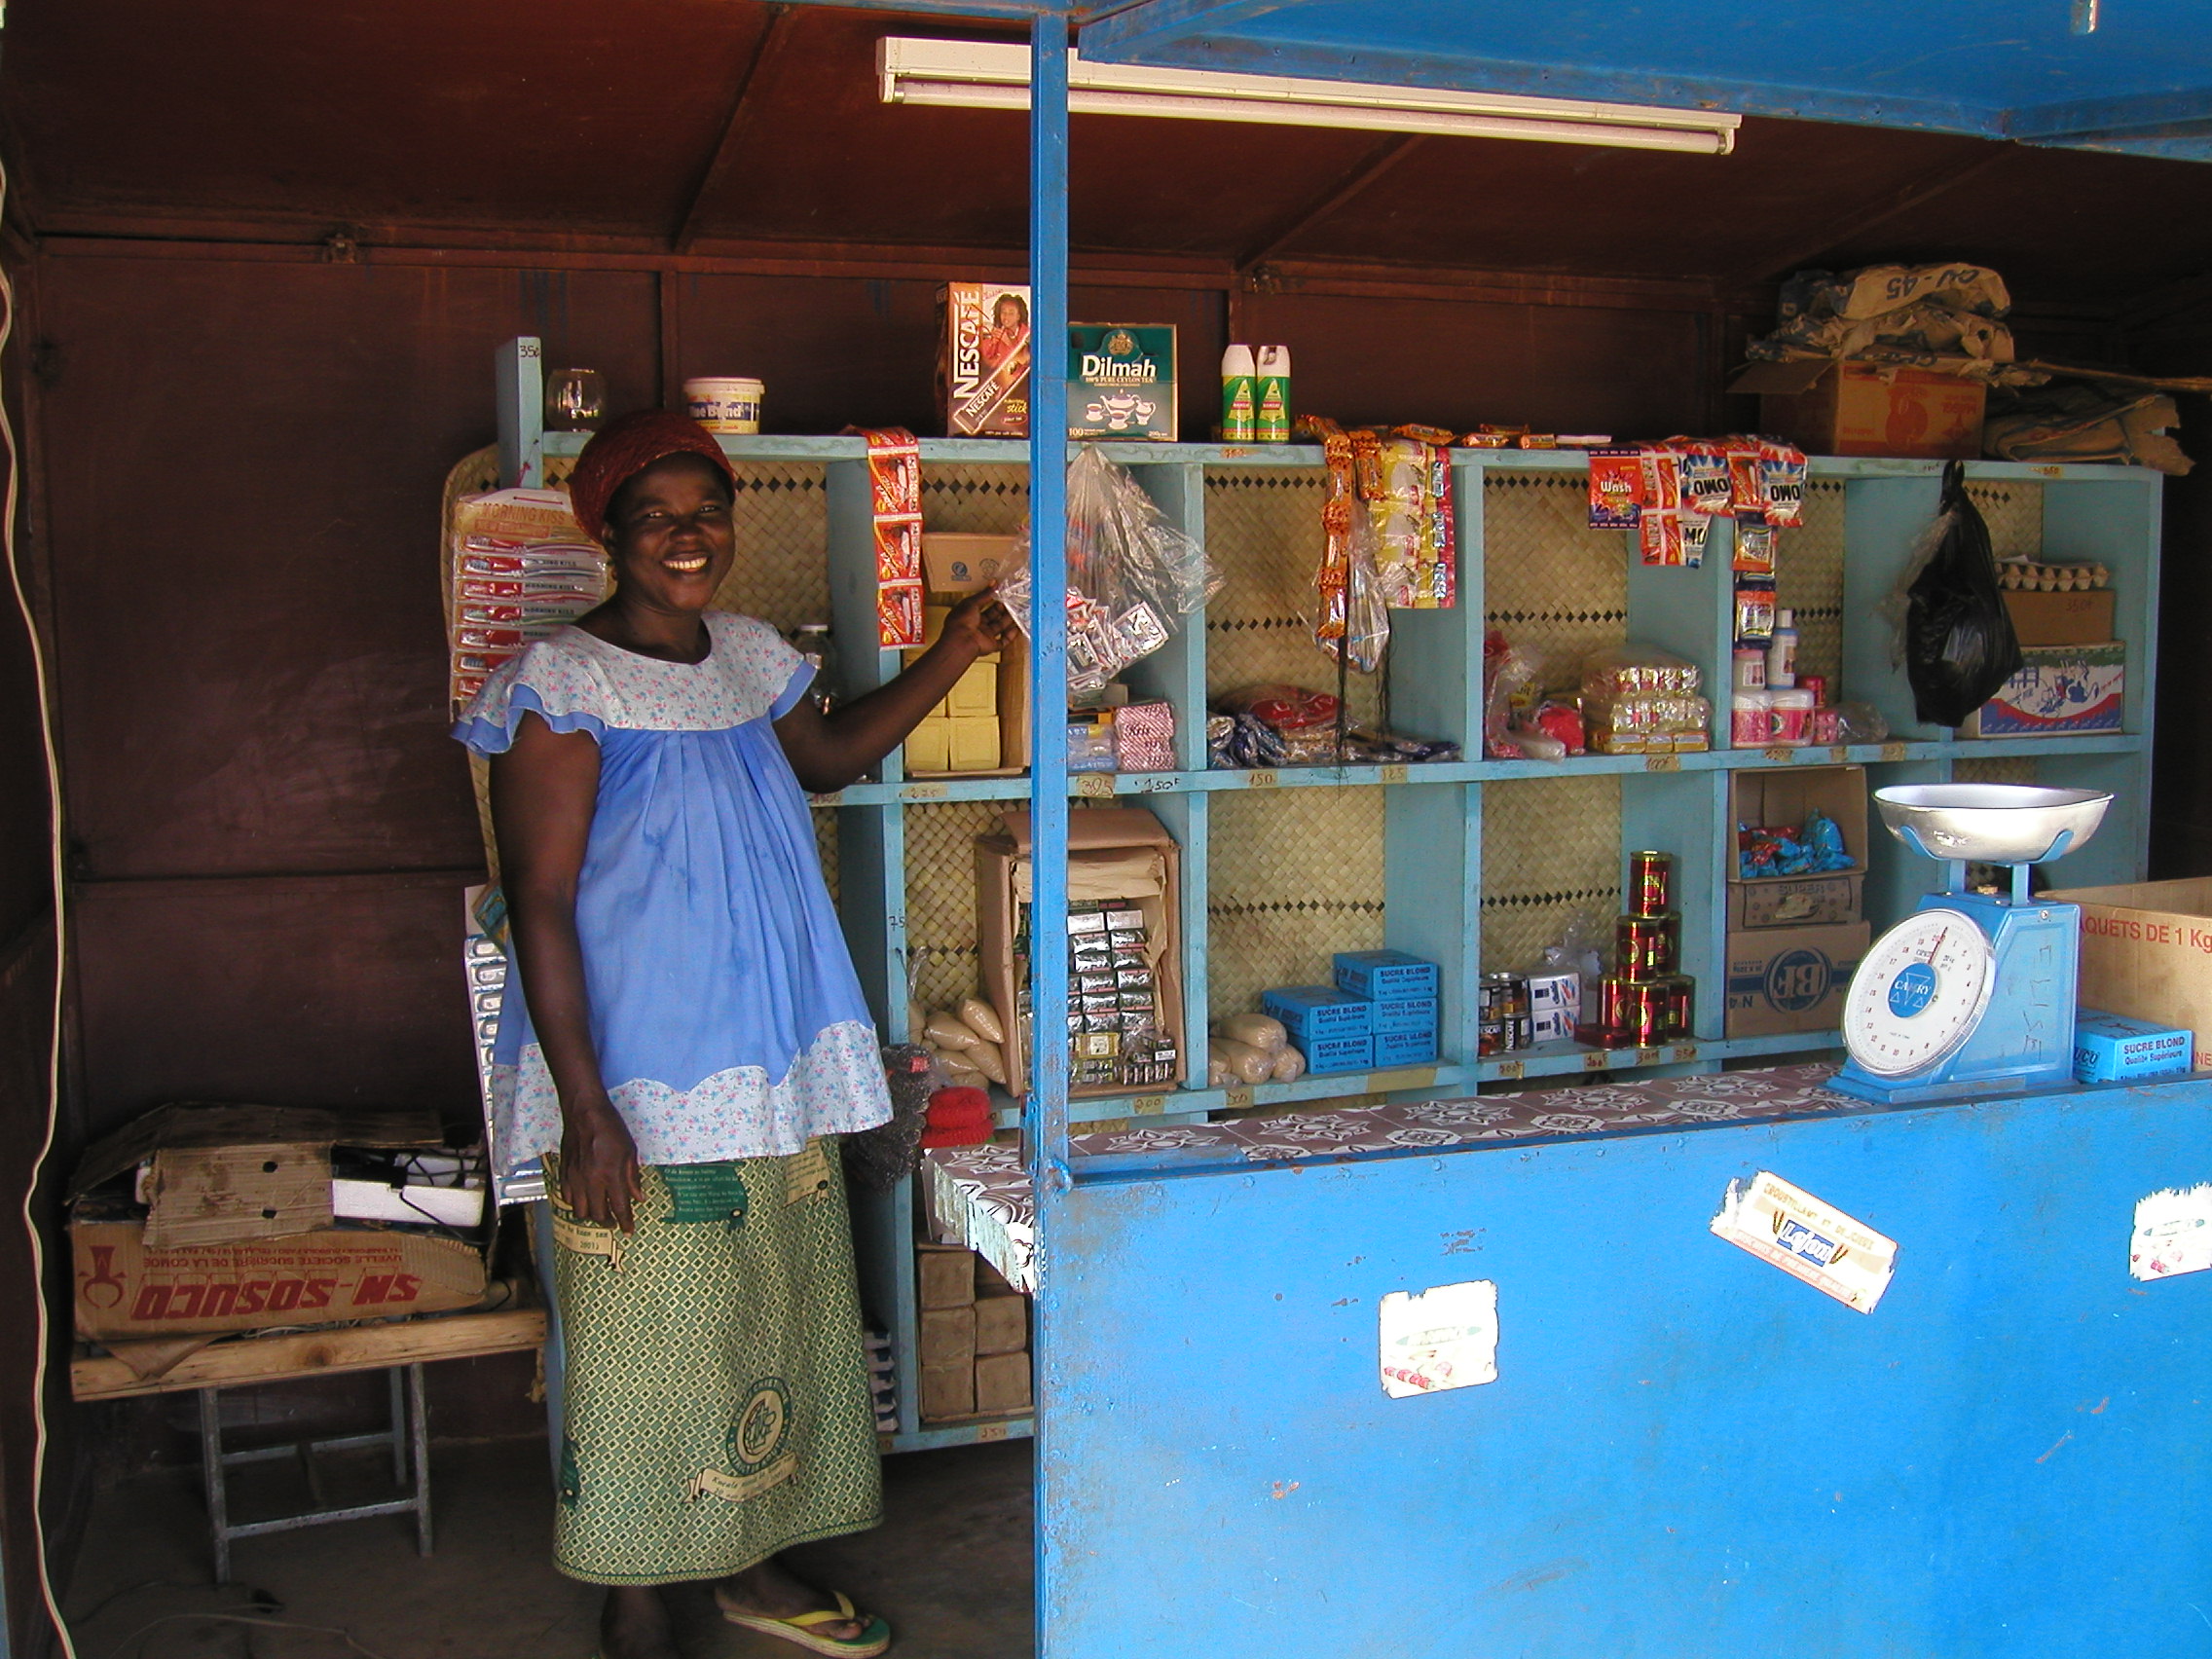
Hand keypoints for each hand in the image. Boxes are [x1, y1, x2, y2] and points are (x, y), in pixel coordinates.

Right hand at [560, 1097, 642, 1231]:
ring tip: (600, 1211)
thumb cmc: (611, 1129)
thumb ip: (633, 1177)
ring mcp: (575, 1179)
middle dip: (608, 1222)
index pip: (620, 1207)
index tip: (629, 1231)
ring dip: (591, 1215)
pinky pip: (568, 1198)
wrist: (584, 1113)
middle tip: (615, 1221)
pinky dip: (577, 1203)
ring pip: (580, 1211)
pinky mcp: (563, 1174)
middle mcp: (591, 1181)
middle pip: (597, 1215)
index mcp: (610, 1175)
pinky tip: (585, 1198)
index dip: (625, 1222)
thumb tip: (639, 1198)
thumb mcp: (630, 1151)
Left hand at [937, 590, 1019, 662]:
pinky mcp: (991, 645)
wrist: (961, 641)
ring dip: (1008, 620)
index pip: (983, 604)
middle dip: (1002, 609)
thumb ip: (985, 594)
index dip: (992, 599)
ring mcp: (984, 635)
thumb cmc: (961, 621)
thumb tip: (993, 583)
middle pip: (993, 616)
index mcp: (969, 614)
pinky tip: (1016, 628)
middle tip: (1011, 601)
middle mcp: (977, 625)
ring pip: (999, 627)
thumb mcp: (972, 602)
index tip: (1001, 593)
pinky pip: (1003, 641)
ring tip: (1017, 611)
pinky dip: (1010, 636)